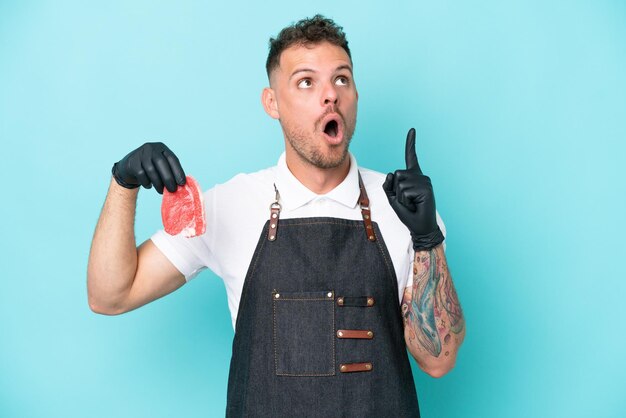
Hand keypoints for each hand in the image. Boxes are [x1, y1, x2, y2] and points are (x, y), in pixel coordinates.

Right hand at [112, 142, 185, 193]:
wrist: (130, 168)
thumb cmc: (151, 169)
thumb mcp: (161, 167)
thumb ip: (170, 172)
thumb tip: (181, 185)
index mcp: (162, 148)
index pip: (172, 159)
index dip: (178, 171)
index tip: (182, 183)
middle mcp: (151, 148)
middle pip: (161, 162)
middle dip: (168, 178)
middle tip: (172, 190)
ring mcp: (141, 154)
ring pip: (151, 169)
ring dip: (158, 183)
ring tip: (161, 191)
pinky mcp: (132, 162)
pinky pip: (141, 174)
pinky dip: (146, 182)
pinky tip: (149, 186)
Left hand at [382, 128, 443, 250]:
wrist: (420, 227)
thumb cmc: (408, 213)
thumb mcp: (393, 198)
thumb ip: (389, 185)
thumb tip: (391, 173)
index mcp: (413, 176)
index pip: (411, 157)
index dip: (410, 143)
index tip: (412, 129)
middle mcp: (420, 176)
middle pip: (397, 174)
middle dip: (396, 190)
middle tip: (407, 201)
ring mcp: (424, 182)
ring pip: (400, 183)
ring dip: (401, 197)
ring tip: (411, 204)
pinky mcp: (426, 189)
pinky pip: (405, 191)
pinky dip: (405, 200)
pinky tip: (415, 205)